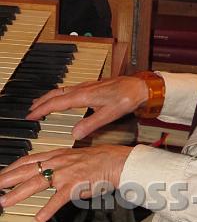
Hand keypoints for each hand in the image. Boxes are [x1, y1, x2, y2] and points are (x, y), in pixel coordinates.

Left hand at [0, 145, 132, 221]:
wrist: (116, 161)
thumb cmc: (100, 159)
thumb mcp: (76, 156)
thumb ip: (61, 162)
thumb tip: (49, 171)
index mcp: (59, 154)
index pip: (31, 159)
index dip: (14, 166)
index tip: (3, 173)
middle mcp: (60, 161)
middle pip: (28, 169)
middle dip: (9, 178)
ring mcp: (66, 173)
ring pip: (38, 182)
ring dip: (19, 193)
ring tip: (6, 202)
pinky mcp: (75, 185)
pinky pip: (58, 198)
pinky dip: (48, 208)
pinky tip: (39, 217)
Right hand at [27, 76, 148, 139]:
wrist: (140, 86)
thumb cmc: (127, 98)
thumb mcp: (109, 114)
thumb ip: (91, 124)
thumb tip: (74, 135)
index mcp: (84, 95)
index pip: (56, 102)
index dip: (41, 109)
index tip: (30, 116)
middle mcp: (83, 88)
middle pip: (56, 93)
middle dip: (42, 102)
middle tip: (30, 111)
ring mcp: (88, 86)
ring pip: (63, 90)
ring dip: (50, 97)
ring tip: (42, 104)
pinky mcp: (93, 86)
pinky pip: (70, 89)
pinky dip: (61, 94)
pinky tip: (64, 99)